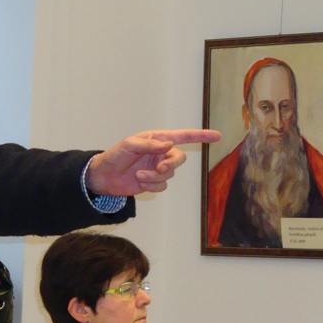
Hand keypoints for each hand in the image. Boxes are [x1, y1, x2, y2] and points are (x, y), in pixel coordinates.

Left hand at [85, 129, 220, 196]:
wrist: (105, 176)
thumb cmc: (115, 155)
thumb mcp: (130, 145)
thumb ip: (149, 145)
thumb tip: (168, 144)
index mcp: (157, 139)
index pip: (183, 136)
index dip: (200, 136)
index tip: (217, 136)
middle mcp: (161, 153)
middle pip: (180, 159)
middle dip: (170, 165)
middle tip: (159, 168)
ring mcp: (158, 168)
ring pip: (170, 174)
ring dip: (155, 177)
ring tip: (139, 175)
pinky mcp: (154, 182)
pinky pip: (162, 186)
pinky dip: (152, 185)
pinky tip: (140, 182)